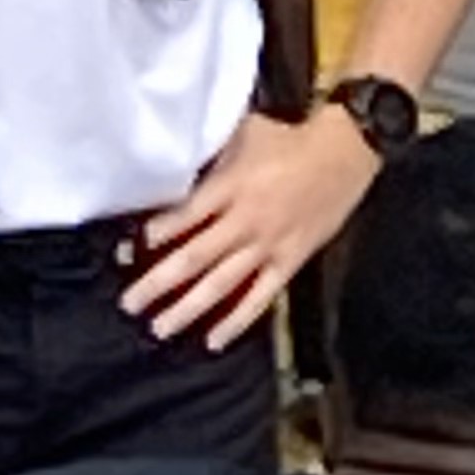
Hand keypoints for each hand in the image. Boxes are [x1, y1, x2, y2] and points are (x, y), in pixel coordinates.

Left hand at [124, 103, 377, 345]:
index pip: (185, 215)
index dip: (157, 233)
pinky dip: (237, 321)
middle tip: (129, 304)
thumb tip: (177, 166)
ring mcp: (268, 246)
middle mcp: (245, 221)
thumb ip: (212, 157)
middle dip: (158, 283)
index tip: (128, 250)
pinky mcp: (289, 262)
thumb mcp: (244, 133)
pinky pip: (260, 298)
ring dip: (188, 309)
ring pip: (222, 284)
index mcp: (231, 186)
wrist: (345, 152)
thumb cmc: (290, 138)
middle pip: (194, 257)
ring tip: (160, 329)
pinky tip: (214, 340)